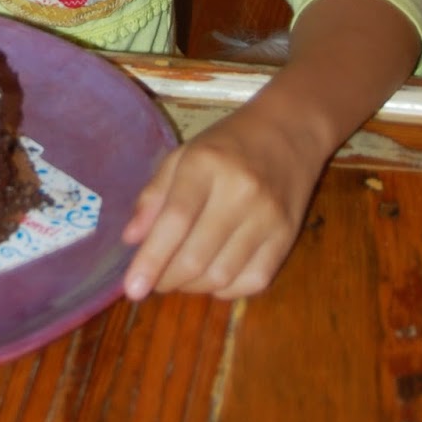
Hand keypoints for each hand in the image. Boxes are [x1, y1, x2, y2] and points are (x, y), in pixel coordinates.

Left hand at [120, 100, 325, 300]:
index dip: (151, 259)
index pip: (175, 220)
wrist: (289, 131)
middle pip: (197, 256)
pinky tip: (213, 276)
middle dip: (167, 280)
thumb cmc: (227, 144)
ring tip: (180, 277)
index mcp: (206, 164)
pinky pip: (253, 282)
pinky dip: (226, 290)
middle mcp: (240, 191)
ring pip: (223, 276)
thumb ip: (154, 195)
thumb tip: (131, 239)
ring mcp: (268, 216)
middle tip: (154, 282)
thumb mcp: (183, 155)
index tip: (132, 289)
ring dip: (193, 287)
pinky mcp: (288, 236)